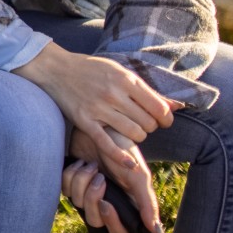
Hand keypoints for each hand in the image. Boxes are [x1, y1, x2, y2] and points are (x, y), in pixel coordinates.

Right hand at [16, 44, 176, 169]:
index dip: (165, 118)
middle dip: (149, 126)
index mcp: (125, 79)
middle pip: (148, 123)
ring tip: (130, 130)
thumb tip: (178, 106)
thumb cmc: (91, 69)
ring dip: (137, 137)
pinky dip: (121, 156)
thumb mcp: (121, 73)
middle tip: (141, 123)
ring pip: (134, 134)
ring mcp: (98, 108)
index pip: (159, 108)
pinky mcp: (84, 120)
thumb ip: (147, 91)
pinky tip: (130, 164)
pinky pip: (107, 144)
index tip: (162, 120)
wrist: (55, 68)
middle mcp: (113, 94)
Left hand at [68, 134, 163, 232]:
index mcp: (125, 205)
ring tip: (92, 164)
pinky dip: (71, 173)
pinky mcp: (72, 180)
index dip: (112, 223)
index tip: (106, 204)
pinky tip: (81, 162)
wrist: (101, 126)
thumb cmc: (124, 150)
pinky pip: (64, 187)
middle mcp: (106, 201)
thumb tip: (156, 232)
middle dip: (93, 198)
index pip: (118, 232)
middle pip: (94, 220)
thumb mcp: (139, 175)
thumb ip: (147, 203)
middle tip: (99, 177)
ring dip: (83, 180)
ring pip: (77, 202)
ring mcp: (87, 192)